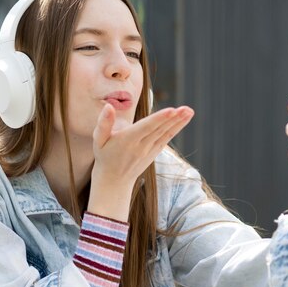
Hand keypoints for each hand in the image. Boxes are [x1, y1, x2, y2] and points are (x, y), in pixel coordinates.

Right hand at [88, 104, 193, 220]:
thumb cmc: (105, 156)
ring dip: (179, 122)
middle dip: (173, 119)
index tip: (171, 110)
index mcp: (127, 141)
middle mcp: (141, 146)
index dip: (159, 119)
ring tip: (189, 111)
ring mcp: (149, 150)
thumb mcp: (98, 140)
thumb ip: (103, 123)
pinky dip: (176, 128)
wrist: (114, 180)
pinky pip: (166, 138)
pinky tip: (184, 119)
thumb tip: (108, 106)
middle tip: (187, 108)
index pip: (145, 128)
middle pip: (159, 130)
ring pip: (165, 133)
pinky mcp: (154, 152)